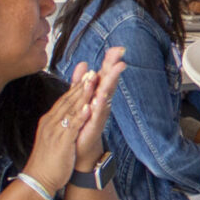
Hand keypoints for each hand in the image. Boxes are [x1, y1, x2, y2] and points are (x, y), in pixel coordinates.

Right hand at [23, 76, 100, 193]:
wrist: (37, 180)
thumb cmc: (46, 163)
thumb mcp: (51, 140)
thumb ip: (58, 128)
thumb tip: (64, 120)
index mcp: (49, 122)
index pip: (63, 101)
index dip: (75, 88)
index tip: (85, 76)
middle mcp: (51, 123)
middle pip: (67, 100)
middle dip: (80, 85)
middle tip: (91, 72)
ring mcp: (55, 131)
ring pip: (70, 109)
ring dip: (82, 94)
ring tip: (92, 81)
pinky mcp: (61, 142)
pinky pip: (72, 126)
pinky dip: (80, 115)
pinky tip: (88, 106)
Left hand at [68, 47, 124, 169]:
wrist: (79, 151)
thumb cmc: (82, 126)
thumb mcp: (81, 99)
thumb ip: (81, 82)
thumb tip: (84, 63)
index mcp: (97, 96)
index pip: (104, 75)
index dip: (110, 62)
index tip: (117, 48)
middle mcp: (101, 104)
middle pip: (108, 81)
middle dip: (113, 67)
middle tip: (120, 53)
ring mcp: (99, 115)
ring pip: (106, 95)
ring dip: (111, 82)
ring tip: (116, 69)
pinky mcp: (94, 127)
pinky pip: (98, 114)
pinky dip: (100, 105)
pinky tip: (101, 96)